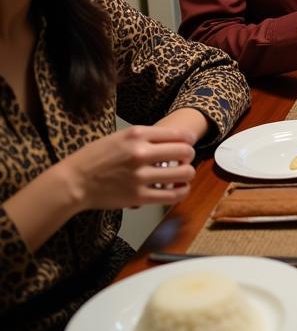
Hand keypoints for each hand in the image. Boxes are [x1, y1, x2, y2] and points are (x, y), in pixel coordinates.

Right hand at [60, 125, 196, 210]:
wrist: (73, 182)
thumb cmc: (95, 157)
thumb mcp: (120, 137)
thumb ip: (146, 136)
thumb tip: (176, 138)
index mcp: (136, 135)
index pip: (178, 134)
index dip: (189, 140)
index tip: (189, 144)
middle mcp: (140, 153)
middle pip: (185, 152)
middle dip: (189, 155)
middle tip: (184, 160)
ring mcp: (140, 176)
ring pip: (184, 174)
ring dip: (187, 174)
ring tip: (182, 175)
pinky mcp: (138, 197)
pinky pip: (172, 195)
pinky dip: (182, 192)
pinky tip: (179, 189)